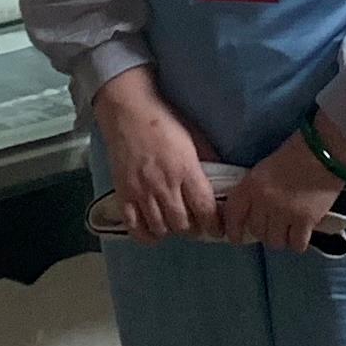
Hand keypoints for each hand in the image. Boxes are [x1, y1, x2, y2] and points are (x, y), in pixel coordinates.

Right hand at [92, 69, 217, 240]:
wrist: (128, 111)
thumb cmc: (164, 120)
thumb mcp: (194, 136)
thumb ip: (208, 159)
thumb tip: (222, 179)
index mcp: (186, 170)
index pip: (205, 209)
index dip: (214, 225)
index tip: (218, 230)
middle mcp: (165, 185)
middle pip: (183, 224)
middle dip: (193, 229)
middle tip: (195, 224)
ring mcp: (142, 192)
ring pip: (161, 228)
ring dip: (171, 230)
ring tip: (174, 223)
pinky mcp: (123, 194)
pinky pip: (134, 227)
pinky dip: (146, 235)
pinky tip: (153, 230)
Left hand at [218, 132, 345, 252]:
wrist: (326, 149)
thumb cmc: (297, 153)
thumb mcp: (266, 168)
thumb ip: (256, 190)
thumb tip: (254, 213)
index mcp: (251, 184)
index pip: (233, 215)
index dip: (234, 230)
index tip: (237, 238)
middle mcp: (264, 201)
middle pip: (257, 231)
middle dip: (264, 230)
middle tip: (274, 224)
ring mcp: (284, 212)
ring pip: (275, 242)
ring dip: (281, 238)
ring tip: (289, 229)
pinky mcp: (305, 220)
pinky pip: (296, 244)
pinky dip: (298, 241)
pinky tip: (302, 233)